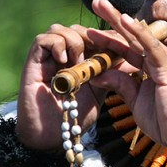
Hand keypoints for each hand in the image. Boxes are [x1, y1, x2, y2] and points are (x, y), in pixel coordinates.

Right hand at [15, 22, 123, 151]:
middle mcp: (63, 55)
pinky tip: (65, 62)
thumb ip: (112, 74)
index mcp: (80, 60)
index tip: (121, 45)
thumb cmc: (73, 117)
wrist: (49, 137)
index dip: (107, 36)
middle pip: (79, 29)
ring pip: (61, 29)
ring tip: (79, 63)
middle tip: (101, 53)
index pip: (94, 36)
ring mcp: (47, 57)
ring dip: (75, 41)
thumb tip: (133, 59)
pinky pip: (44, 40)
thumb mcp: (99, 92)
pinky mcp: (33, 61)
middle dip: (93, 37)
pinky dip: (57, 45)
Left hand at [87, 0, 166, 154]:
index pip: (128, 49)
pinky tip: (125, 20)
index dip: (109, 39)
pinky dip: (138, 33)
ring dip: (119, 20)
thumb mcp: (137, 101)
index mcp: (153, 67)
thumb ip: (121, 85)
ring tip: (101, 5)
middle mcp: (160, 59)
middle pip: (131, 36)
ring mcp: (165, 61)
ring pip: (138, 37)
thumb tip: (98, 74)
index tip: (90, 31)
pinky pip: (151, 47)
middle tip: (96, 2)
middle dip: (112, 19)